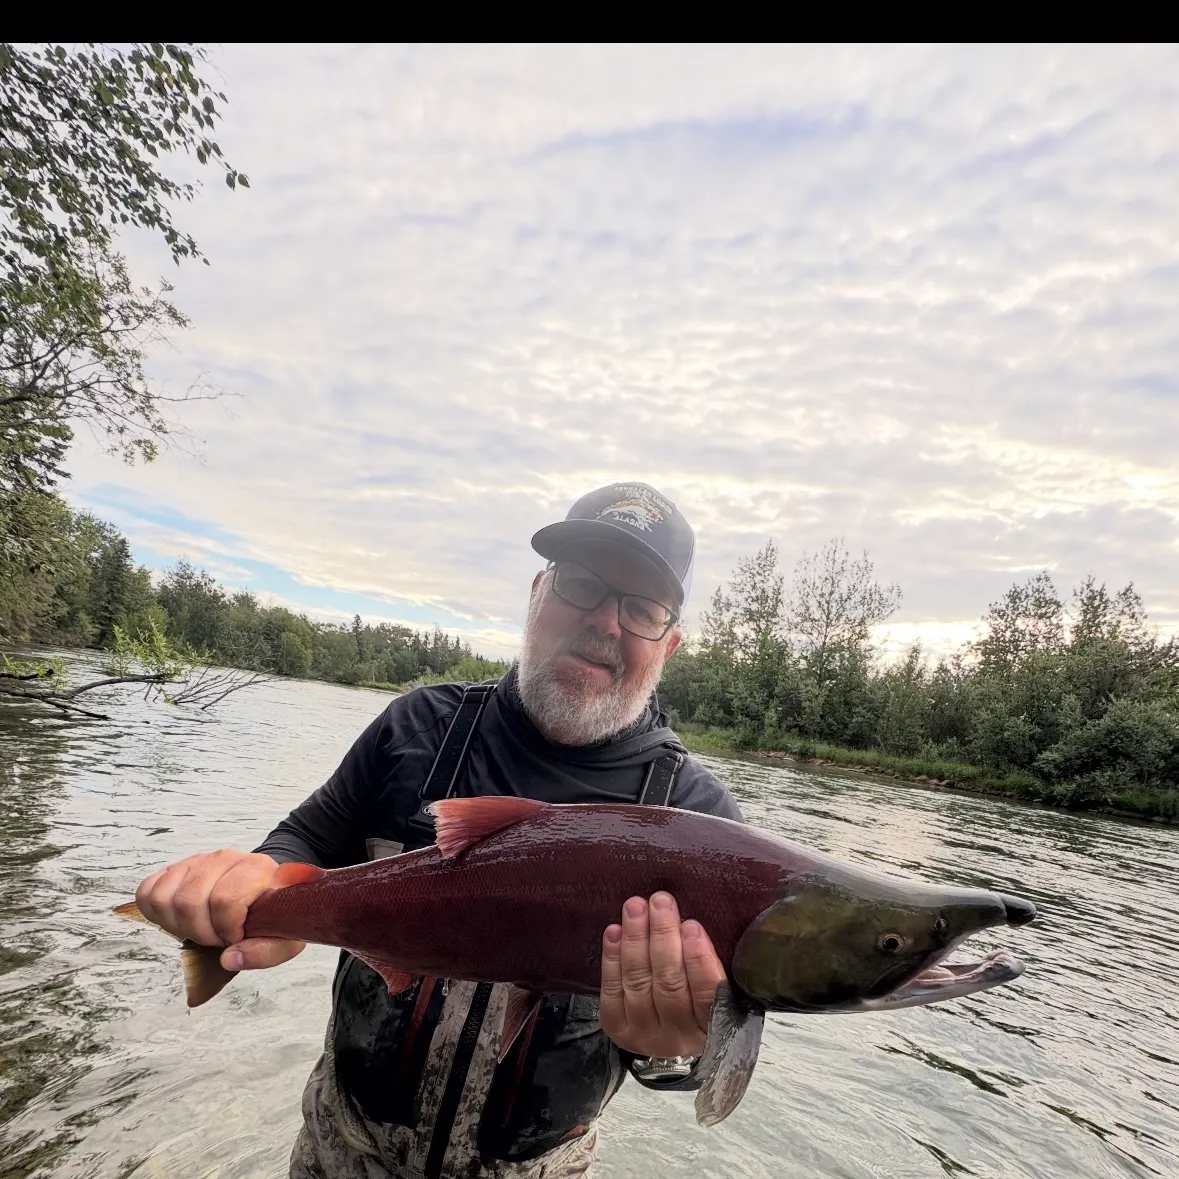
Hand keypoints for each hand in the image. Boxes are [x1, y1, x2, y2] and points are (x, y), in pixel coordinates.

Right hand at [135, 850, 304, 972]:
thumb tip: (229, 959)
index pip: (225, 899)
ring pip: (164, 897)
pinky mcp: (177, 869)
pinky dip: (157, 913)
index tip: (235, 937)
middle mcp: (225, 859)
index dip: (226, 929)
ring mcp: (198, 862)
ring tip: (200, 928)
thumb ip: (264, 952)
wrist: (265, 888)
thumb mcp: (284, 937)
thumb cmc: (272, 912)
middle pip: (189, 901)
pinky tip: (181, 919)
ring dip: (178, 924)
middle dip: (200, 932)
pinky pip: (148, 891)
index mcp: (256, 870)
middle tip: (216, 937)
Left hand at [599, 891, 725, 1058]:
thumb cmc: (698, 997)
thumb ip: (709, 962)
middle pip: (669, 983)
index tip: (692, 926)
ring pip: (638, 983)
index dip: (698, 960)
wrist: (668, 1034)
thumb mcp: (715, 986)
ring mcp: (645, 1034)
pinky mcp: (618, 1028)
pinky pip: (612, 991)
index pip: (707, 994)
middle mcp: (678, 1036)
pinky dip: (612, 958)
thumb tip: (692, 921)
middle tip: (660, 901)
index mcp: (712, 1026)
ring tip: (635, 907)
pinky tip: (614, 931)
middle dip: (662, 937)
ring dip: (635, 940)